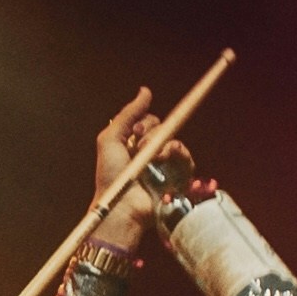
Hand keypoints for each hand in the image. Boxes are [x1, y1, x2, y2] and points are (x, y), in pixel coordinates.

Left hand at [93, 83, 161, 254]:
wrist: (121, 205)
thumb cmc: (111, 175)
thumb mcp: (110, 139)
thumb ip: (127, 113)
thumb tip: (145, 90)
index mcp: (134, 142)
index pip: (149, 120)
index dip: (145, 121)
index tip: (136, 131)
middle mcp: (150, 152)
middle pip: (163, 127)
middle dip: (152, 134)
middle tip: (139, 147)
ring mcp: (164, 165)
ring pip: (174, 141)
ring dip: (163, 145)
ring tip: (152, 157)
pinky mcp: (176, 178)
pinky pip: (186, 158)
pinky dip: (178, 154)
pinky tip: (164, 159)